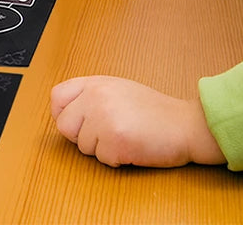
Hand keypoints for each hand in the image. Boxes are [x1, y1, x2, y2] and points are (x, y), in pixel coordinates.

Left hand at [50, 76, 223, 166]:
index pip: (57, 97)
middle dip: (82, 136)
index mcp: (96, 82)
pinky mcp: (115, 140)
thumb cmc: (154, 110)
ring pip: (83, 146)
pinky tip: (133, 146)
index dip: (64, 114)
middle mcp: (97, 96)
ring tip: (125, 136)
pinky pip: (102, 159)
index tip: (79, 122)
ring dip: (102, 149)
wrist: (185, 124)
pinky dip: (117, 159)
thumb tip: (64, 111)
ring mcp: (105, 117)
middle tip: (106, 133)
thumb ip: (91, 95)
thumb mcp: (118, 89)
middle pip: (65, 126)